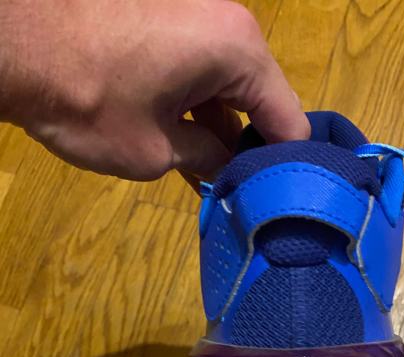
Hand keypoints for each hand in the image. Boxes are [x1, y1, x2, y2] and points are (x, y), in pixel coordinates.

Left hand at [0, 0, 309, 180]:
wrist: (11, 42)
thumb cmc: (88, 101)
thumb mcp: (156, 151)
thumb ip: (207, 159)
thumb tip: (226, 166)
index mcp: (239, 50)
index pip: (286, 120)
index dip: (284, 166)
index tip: (276, 200)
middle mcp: (227, 21)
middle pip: (257, 98)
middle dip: (246, 146)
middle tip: (236, 192)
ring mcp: (194, 11)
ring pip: (225, 83)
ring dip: (217, 128)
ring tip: (205, 177)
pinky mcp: (164, 13)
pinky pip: (197, 65)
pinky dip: (193, 102)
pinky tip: (181, 142)